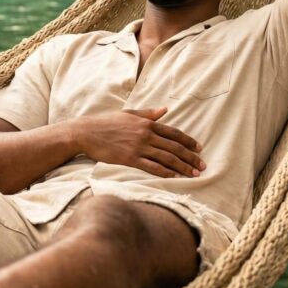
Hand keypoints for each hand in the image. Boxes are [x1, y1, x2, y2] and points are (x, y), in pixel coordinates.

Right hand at [72, 107, 204, 177]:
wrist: (86, 132)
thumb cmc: (105, 123)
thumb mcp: (128, 114)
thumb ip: (148, 113)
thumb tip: (165, 109)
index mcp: (146, 123)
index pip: (173, 133)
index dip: (188, 141)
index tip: (199, 148)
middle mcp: (146, 134)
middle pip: (174, 147)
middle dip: (190, 157)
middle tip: (202, 165)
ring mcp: (138, 147)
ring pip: (167, 158)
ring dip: (183, 167)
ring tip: (194, 174)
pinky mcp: (130, 159)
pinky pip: (152, 167)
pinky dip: (165, 172)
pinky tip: (175, 177)